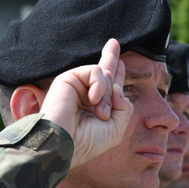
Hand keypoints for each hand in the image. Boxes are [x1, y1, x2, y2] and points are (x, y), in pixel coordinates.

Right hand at [40, 38, 132, 168]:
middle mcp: (85, 95)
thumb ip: (124, 107)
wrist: (64, 144)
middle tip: (114, 42)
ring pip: (105, 76)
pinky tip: (93, 100)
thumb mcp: (117, 128)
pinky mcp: (68, 78)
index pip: (109, 86)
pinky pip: (95, 71)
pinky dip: (99, 85)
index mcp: (96, 107)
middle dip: (111, 58)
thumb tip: (117, 88)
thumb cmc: (87, 142)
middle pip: (104, 71)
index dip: (116, 73)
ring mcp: (77, 86)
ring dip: (108, 95)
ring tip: (101, 113)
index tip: (119, 62)